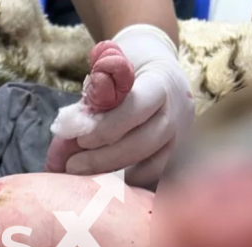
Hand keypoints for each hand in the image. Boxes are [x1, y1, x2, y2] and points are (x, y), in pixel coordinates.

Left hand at [66, 25, 194, 186]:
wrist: (160, 67)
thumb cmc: (129, 64)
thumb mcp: (111, 60)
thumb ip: (95, 90)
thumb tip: (71, 126)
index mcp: (162, 82)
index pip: (136, 108)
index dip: (106, 128)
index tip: (80, 140)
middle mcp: (178, 112)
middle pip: (143, 143)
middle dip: (104, 158)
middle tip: (72, 166)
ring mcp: (180, 136)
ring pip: (151, 165)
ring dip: (114, 173)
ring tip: (83, 175)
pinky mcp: (176, 154)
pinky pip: (154, 175)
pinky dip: (128, 181)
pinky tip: (103, 180)